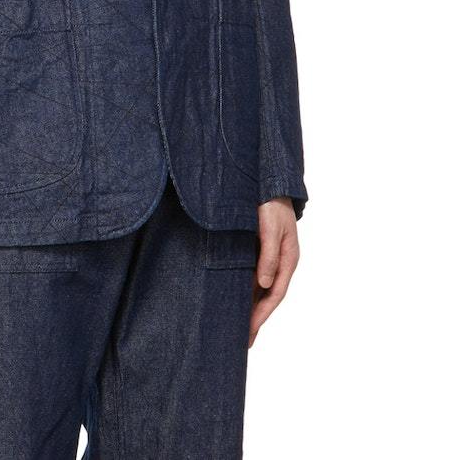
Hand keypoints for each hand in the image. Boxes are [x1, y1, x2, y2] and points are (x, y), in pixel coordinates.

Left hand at [249, 196, 299, 347]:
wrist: (268, 182)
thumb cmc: (271, 204)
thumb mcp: (271, 229)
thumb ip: (268, 256)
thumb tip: (264, 285)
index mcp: (288, 259)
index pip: (275, 295)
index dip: (262, 315)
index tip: (250, 332)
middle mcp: (279, 261)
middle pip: (267, 295)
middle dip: (256, 317)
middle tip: (242, 340)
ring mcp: (269, 255)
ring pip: (259, 286)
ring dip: (250, 305)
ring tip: (236, 325)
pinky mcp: (257, 248)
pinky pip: (251, 273)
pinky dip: (244, 287)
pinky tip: (234, 296)